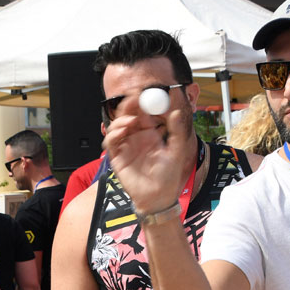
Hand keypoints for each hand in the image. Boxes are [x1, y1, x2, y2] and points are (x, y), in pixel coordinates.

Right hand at [102, 92, 193, 214]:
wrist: (159, 197)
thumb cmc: (169, 176)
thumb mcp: (177, 150)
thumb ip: (177, 130)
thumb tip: (176, 111)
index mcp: (150, 133)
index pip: (143, 112)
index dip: (142, 101)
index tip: (144, 92)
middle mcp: (136, 138)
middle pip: (128, 116)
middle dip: (128, 105)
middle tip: (133, 98)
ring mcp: (126, 147)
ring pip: (117, 126)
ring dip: (121, 119)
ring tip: (131, 121)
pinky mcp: (118, 157)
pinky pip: (111, 141)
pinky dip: (114, 133)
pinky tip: (123, 131)